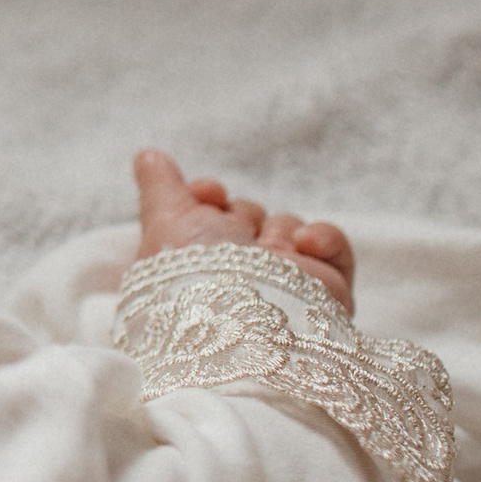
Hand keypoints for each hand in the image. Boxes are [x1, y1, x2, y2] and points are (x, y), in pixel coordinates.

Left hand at [132, 148, 353, 309]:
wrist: (245, 325)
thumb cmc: (195, 273)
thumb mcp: (165, 222)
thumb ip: (158, 187)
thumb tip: (147, 155)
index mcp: (199, 262)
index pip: (209, 212)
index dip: (207, 195)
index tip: (206, 193)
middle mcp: (239, 273)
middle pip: (248, 214)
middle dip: (240, 218)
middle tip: (233, 240)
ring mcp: (283, 282)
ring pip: (287, 225)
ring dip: (276, 232)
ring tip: (266, 258)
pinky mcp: (326, 291)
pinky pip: (333, 246)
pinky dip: (322, 240)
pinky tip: (304, 248)